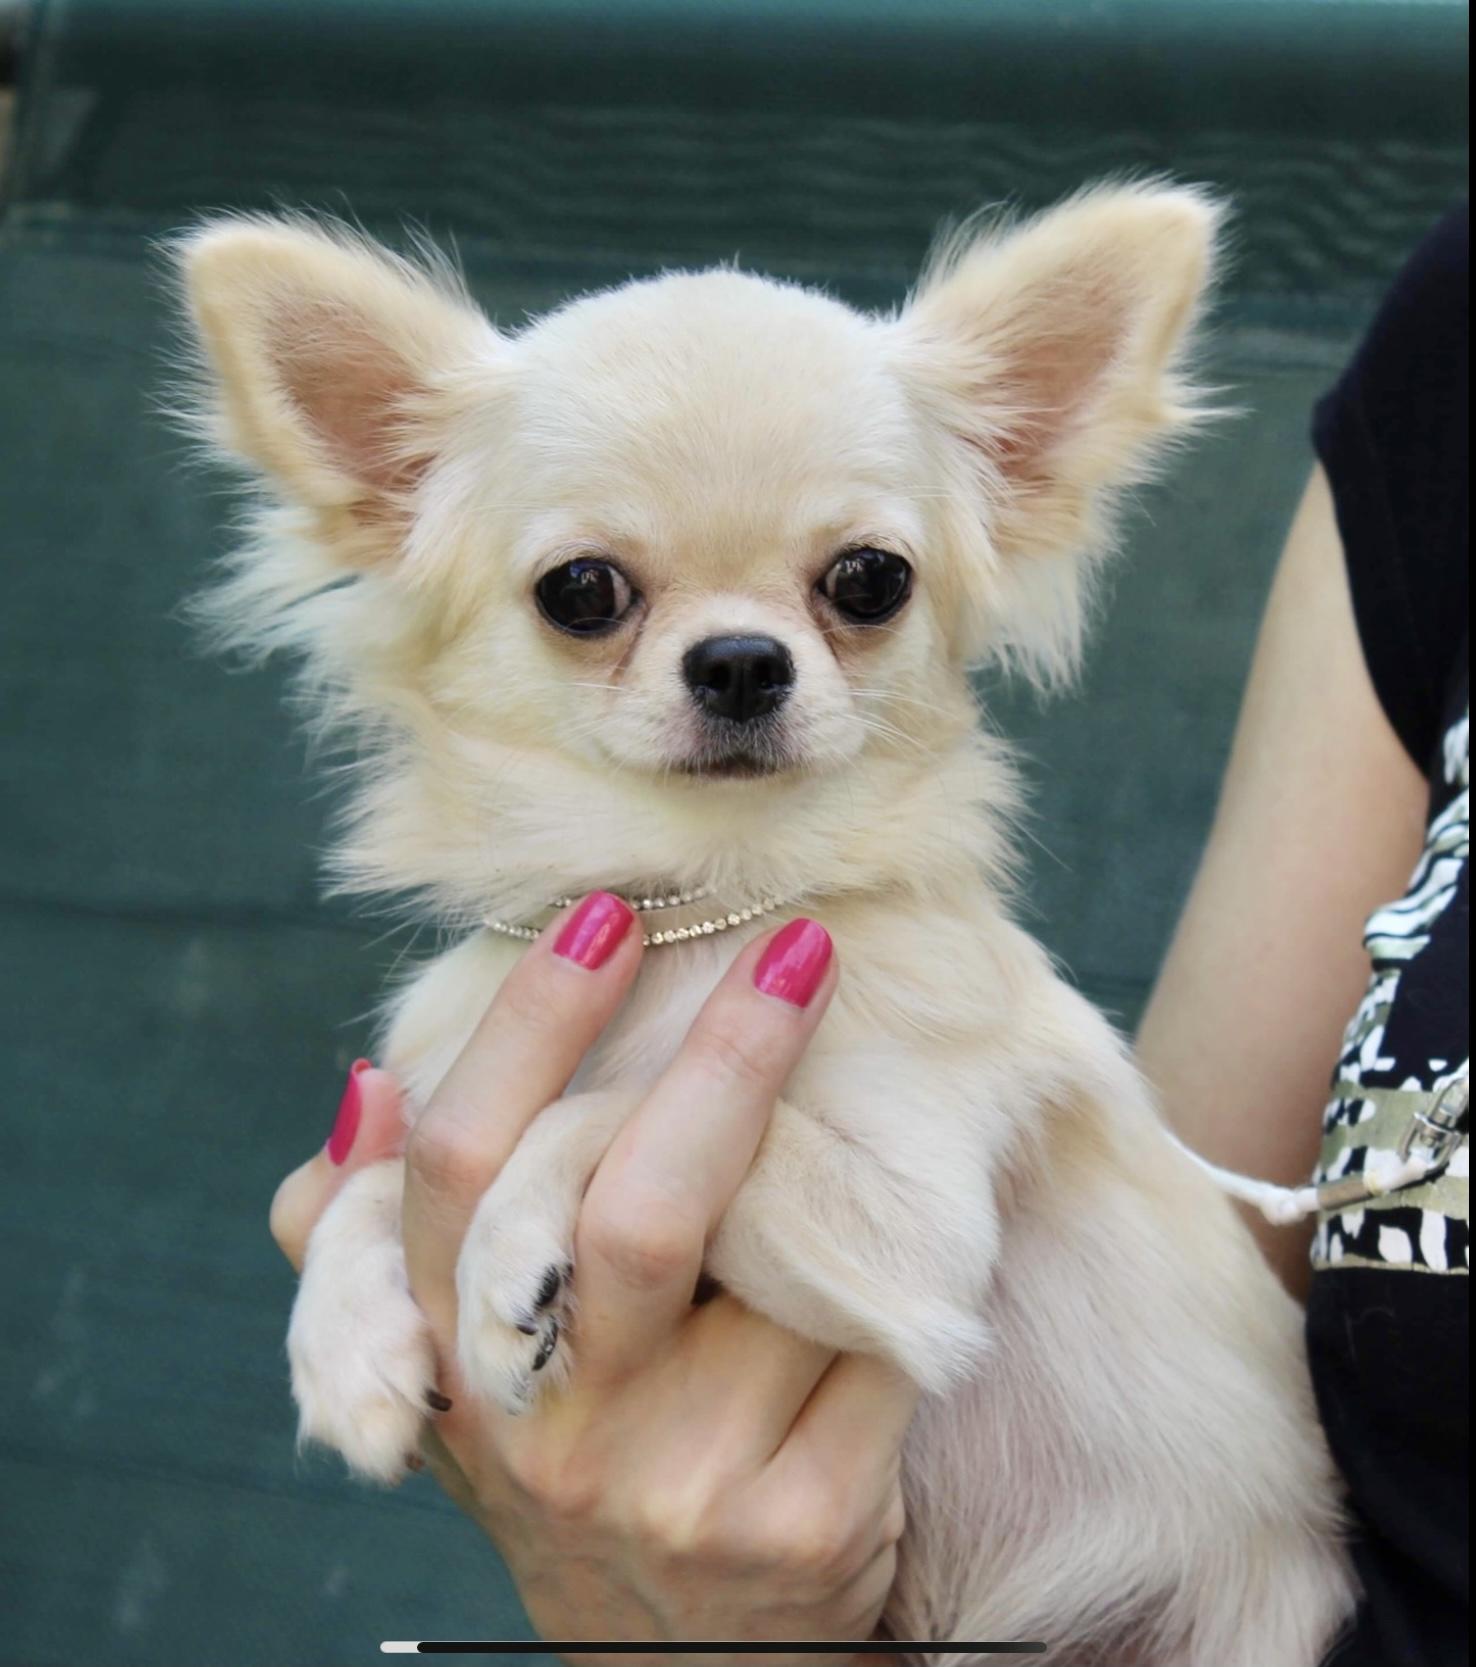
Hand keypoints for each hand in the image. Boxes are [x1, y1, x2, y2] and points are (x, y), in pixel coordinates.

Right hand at [271, 903, 916, 1660]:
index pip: (460, 1168)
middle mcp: (555, 1433)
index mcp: (453, 1363)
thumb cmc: (576, 1457)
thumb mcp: (466, 1371)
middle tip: (798, 948)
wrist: (683, 1658)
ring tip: (858, 1081)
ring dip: (828, 1160)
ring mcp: (682, 1487)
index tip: (606, 914)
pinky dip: (894, 1258)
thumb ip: (384, 1242)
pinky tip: (906, 1218)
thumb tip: (371, 1081)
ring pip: (777, 1267)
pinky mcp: (804, 1524)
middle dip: (725, 1061)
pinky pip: (873, 1335)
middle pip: (635, 1214)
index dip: (528, 1026)